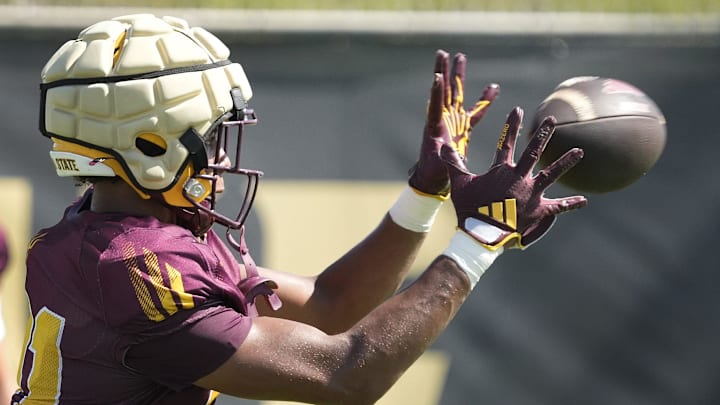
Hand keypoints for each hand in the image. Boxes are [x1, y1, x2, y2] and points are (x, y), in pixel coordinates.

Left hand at [409, 49, 499, 195]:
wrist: (436, 177)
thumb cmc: (435, 171)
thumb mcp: (438, 163)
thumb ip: (442, 155)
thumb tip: (443, 146)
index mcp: (435, 127)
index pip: (435, 105)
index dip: (436, 91)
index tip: (436, 76)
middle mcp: (443, 119)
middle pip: (443, 90)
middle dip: (443, 72)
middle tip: (442, 53)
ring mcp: (453, 121)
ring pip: (455, 93)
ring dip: (457, 75)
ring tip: (460, 56)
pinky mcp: (462, 126)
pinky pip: (476, 110)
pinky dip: (485, 100)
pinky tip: (495, 87)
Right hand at [442, 107, 587, 248]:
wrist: (482, 234)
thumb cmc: (469, 208)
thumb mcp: (460, 184)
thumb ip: (454, 163)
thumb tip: (442, 146)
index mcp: (501, 170)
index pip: (506, 142)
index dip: (512, 125)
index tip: (518, 110)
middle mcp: (520, 178)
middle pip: (534, 152)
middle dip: (543, 135)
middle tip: (552, 121)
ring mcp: (532, 194)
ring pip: (552, 174)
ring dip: (565, 162)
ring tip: (579, 151)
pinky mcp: (539, 211)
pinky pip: (558, 207)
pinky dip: (570, 204)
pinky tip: (584, 200)